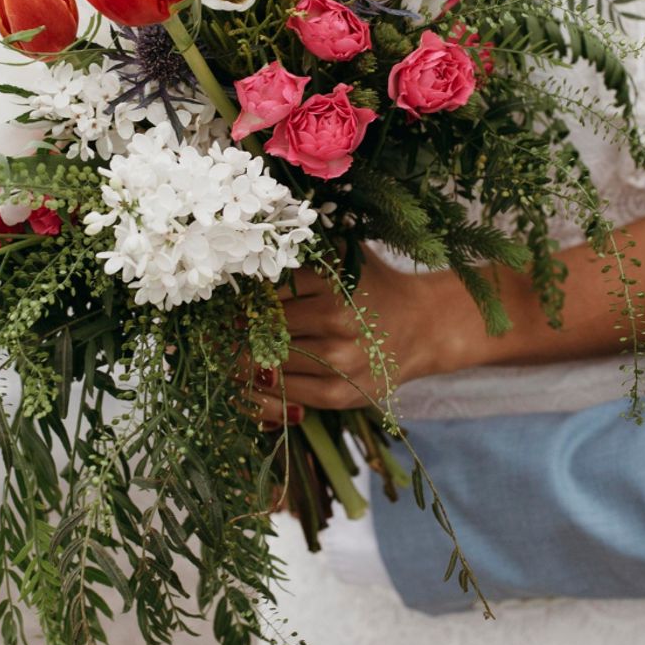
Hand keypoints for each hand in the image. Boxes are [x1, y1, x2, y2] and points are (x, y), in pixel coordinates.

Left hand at [248, 253, 449, 423]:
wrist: (421, 326)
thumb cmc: (373, 286)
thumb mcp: (344, 256)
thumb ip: (304, 251)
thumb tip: (251, 252)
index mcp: (333, 279)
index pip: (267, 290)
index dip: (244, 297)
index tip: (231, 300)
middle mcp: (336, 319)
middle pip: (265, 326)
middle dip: (240, 328)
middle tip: (224, 327)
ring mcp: (338, 360)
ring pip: (270, 360)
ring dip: (246, 357)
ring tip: (234, 349)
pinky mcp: (338, 393)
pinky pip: (286, 391)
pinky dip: (265, 384)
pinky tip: (257, 373)